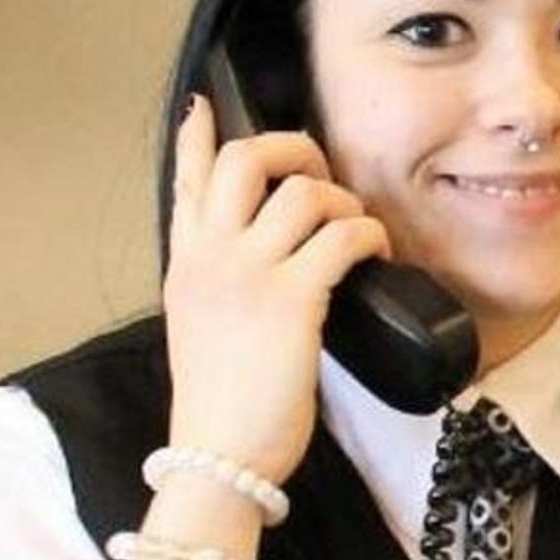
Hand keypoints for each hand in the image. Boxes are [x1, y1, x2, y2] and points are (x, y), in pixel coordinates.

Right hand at [161, 96, 390, 482]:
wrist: (219, 457)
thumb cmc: (222, 403)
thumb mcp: (201, 327)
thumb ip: (219, 281)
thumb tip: (268, 256)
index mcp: (185, 264)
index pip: (186, 181)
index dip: (198, 136)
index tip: (204, 103)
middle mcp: (208, 257)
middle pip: (243, 159)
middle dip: (292, 150)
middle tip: (320, 174)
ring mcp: (246, 274)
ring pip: (303, 192)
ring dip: (344, 203)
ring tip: (354, 232)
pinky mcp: (291, 299)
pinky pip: (343, 235)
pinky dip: (368, 235)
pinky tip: (374, 253)